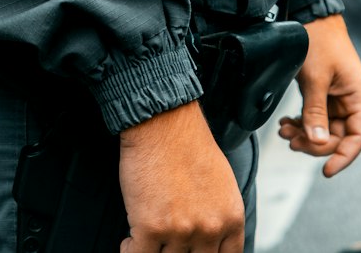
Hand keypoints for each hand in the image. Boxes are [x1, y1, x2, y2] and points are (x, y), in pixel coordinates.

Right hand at [119, 100, 244, 251]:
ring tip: (147, 239)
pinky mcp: (151, 228)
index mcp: (231, 218)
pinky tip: (130, 240)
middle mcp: (209, 229)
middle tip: (165, 243)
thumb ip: (221, 216)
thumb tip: (213, 240)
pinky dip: (130, 250)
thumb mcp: (222, 183)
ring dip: (153, 252)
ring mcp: (180, 231)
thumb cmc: (188, 145)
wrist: (162, 121)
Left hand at [278, 14, 360, 177]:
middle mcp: (350, 99)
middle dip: (315, 143)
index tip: (326, 170)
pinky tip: (286, 123)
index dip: (344, 156)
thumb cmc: (318, 40)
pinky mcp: (323, 93)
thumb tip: (317, 143)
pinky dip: (301, 123)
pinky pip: (315, 117)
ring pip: (324, 129)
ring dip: (305, 134)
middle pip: (338, 136)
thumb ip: (315, 111)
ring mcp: (336, 97)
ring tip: (284, 131)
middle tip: (292, 141)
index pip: (358, 136)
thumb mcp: (315, 77)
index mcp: (358, 95)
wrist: (310, 14)